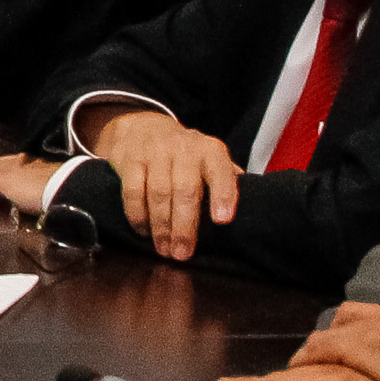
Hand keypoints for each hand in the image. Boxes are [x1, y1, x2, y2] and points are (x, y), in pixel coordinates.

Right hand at [84, 104, 239, 260]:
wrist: (144, 127)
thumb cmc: (186, 156)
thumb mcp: (211, 160)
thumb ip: (227, 181)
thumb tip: (249, 209)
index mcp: (210, 151)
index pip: (220, 172)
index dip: (223, 196)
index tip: (222, 221)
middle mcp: (184, 148)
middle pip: (185, 190)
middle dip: (184, 225)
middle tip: (183, 253)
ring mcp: (155, 152)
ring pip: (157, 193)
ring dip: (160, 226)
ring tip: (164, 248)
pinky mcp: (130, 159)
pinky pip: (132, 190)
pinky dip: (137, 214)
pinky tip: (143, 231)